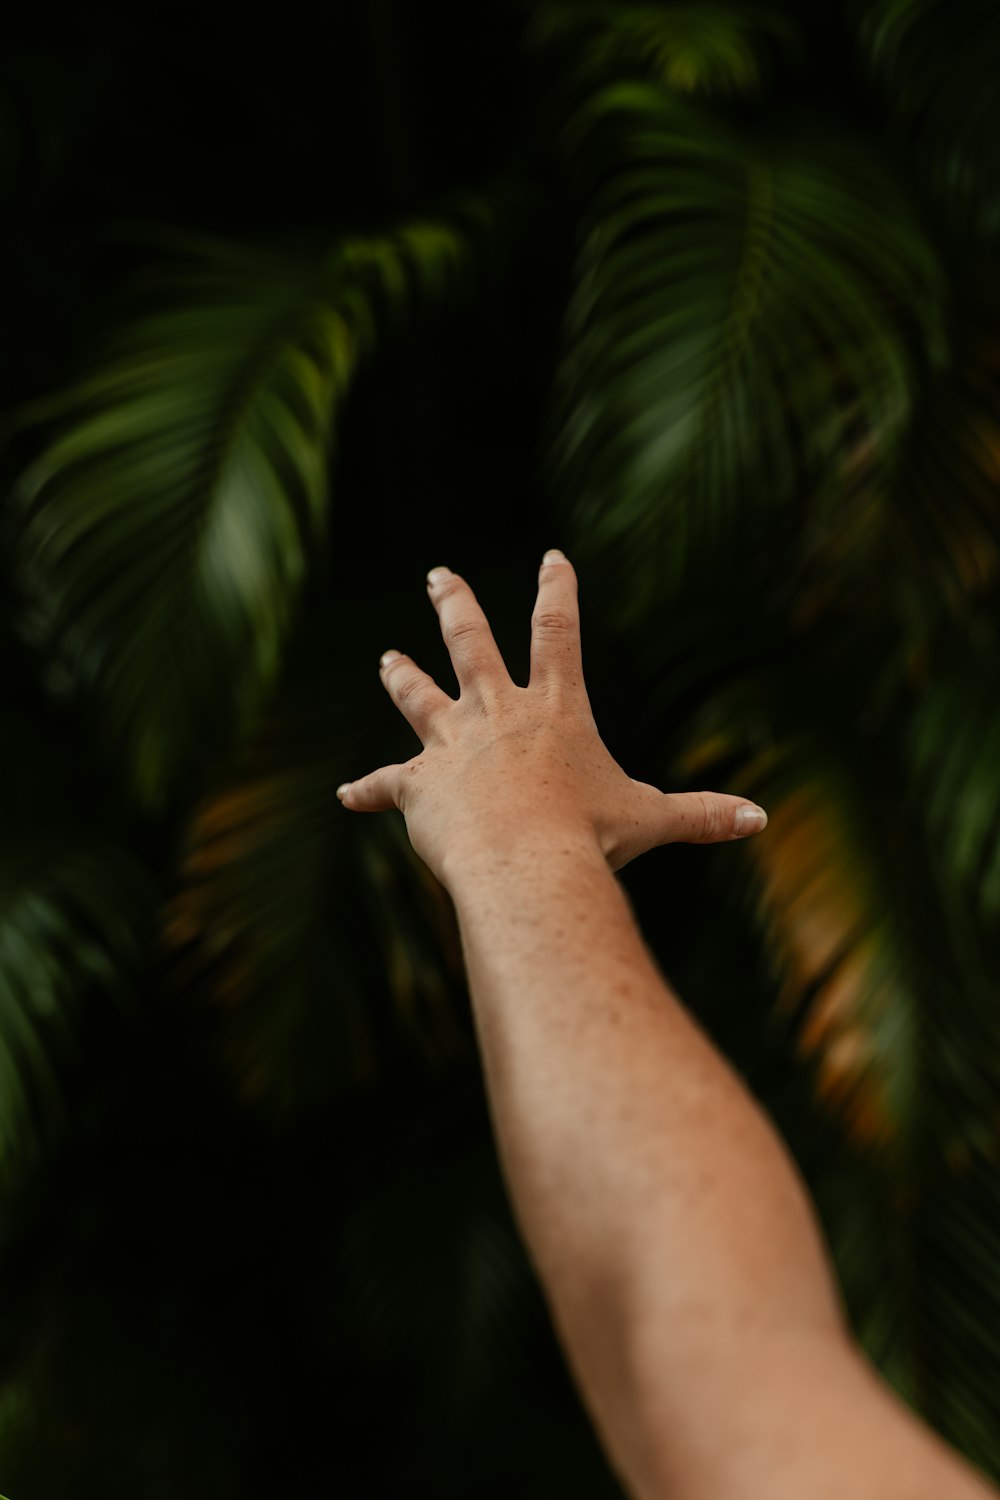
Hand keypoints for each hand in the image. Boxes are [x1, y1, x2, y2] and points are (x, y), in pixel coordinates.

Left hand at [336, 551, 766, 887]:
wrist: (523, 862)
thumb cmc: (590, 838)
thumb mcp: (651, 821)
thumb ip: (703, 815)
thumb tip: (761, 821)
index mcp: (555, 709)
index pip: (557, 632)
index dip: (556, 590)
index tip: (551, 557)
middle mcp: (498, 713)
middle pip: (471, 642)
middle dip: (455, 605)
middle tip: (437, 577)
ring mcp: (453, 744)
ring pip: (419, 696)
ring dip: (402, 676)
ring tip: (387, 659)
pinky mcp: (419, 784)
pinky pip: (386, 784)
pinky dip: (369, 791)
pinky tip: (346, 796)